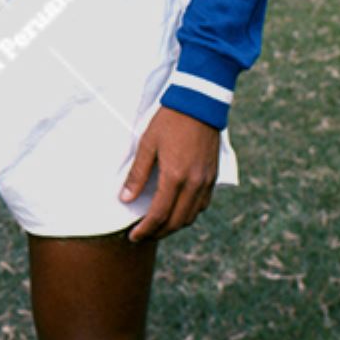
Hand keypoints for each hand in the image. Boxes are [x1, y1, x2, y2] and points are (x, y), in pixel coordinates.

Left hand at [120, 106, 217, 241]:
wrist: (200, 103)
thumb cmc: (170, 121)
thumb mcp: (148, 144)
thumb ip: (137, 174)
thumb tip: (125, 198)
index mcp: (175, 176)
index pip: (159, 215)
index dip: (145, 230)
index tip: (133, 236)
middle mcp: (194, 183)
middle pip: (176, 222)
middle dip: (158, 233)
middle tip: (143, 236)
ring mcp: (206, 181)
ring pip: (191, 216)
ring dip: (174, 226)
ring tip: (158, 226)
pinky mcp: (213, 176)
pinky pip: (202, 205)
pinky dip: (189, 213)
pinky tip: (177, 210)